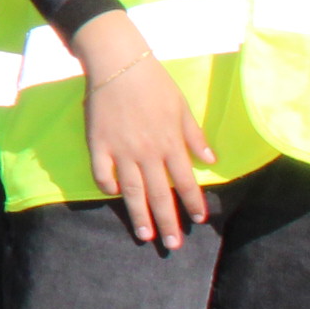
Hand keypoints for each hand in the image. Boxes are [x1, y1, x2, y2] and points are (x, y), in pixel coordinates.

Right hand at [71, 11, 213, 245]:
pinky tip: (113, 194)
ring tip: (144, 235)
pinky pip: (102, 172)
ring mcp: (121, 150)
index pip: (185, 181)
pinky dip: (107, 185)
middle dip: (168, 221)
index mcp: (170, 142)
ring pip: (132, 190)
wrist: (118, 64)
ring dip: (139, 215)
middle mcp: (147, 152)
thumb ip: (194, 135)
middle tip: (172, 245)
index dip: (192, 202)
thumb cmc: (154, 82)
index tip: (199, 219)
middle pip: (159, 194)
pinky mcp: (98, 144)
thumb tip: (211, 159)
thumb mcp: (182, 106)